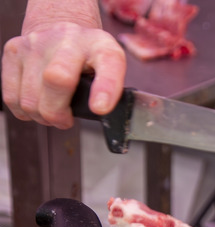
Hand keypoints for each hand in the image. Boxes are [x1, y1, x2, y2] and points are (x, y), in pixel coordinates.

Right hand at [2, 22, 125, 128]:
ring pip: (30, 98)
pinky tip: (37, 103)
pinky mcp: (14, 50)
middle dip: (59, 114)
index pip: (108, 61)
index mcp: (100, 44)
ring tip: (52, 110)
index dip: (104, 88)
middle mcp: (68, 38)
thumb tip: (98, 111)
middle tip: (65, 119)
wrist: (61, 29)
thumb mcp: (111, 67)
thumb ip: (112, 88)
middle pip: (56, 81)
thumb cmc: (88, 56)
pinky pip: (12, 97)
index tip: (100, 108)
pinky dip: (24, 110)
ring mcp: (37, 42)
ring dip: (41, 116)